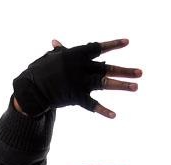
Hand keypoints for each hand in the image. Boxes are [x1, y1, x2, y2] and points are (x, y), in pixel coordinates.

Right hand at [12, 37, 141, 118]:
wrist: (30, 89)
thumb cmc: (40, 71)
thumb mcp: (51, 58)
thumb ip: (60, 52)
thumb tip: (57, 43)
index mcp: (76, 54)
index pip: (98, 47)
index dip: (113, 45)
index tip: (127, 42)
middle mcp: (80, 68)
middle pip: (107, 68)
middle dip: (124, 70)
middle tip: (141, 73)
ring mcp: (79, 83)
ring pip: (104, 84)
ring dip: (121, 85)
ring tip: (136, 87)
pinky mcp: (75, 98)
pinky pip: (92, 105)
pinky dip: (102, 110)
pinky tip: (114, 115)